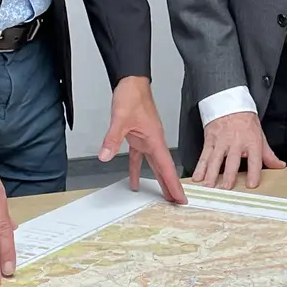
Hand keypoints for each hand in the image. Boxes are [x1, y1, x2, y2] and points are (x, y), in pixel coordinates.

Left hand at [101, 76, 187, 204]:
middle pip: (164, 169)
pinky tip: (135, 182)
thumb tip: (105, 155)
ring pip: (154, 165)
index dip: (174, 184)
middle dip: (170, 187)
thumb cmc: (132, 96)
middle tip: (177, 203)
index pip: (167, 167)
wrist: (131, 82)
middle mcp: (154, 141)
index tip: (181, 198)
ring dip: (158, 180)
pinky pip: (139, 158)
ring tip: (162, 196)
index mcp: (155, 139)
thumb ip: (112, 139)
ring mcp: (147, 140)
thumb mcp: (120, 118)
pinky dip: (137, 170)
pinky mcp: (138, 137)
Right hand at [194, 111, 285, 189]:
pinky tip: (198, 177)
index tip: (251, 184)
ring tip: (209, 186)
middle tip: (226, 187)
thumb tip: (279, 165)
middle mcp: (236, 142)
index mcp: (251, 142)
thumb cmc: (246, 122)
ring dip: (211, 173)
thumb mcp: (260, 136)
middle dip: (229, 174)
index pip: (255, 159)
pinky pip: (204, 155)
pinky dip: (200, 167)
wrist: (230, 104)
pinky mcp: (210, 140)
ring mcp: (221, 141)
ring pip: (215, 159)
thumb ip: (268, 154)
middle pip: (232, 160)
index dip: (254, 172)